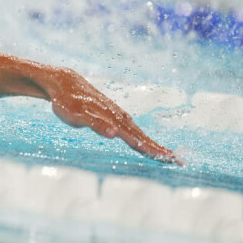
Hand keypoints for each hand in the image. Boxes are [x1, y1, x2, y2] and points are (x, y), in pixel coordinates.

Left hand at [42, 68, 180, 164]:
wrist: (64, 82)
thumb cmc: (67, 101)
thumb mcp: (77, 115)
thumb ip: (95, 124)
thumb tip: (115, 134)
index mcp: (113, 120)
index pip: (136, 138)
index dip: (152, 149)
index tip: (170, 159)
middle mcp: (118, 116)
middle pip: (141, 136)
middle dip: (159, 149)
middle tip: (178, 161)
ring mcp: (116, 114)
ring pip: (137, 131)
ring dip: (151, 143)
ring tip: (165, 154)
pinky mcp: (111, 113)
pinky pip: (130, 127)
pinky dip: (139, 136)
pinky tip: (142, 141)